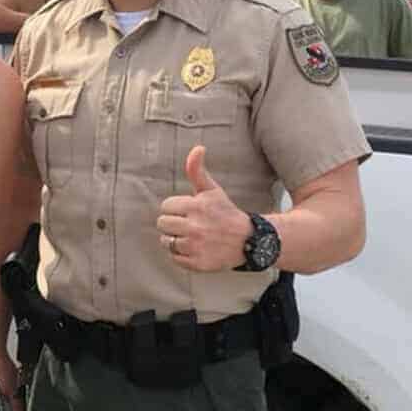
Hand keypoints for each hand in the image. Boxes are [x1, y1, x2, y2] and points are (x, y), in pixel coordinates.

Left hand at [156, 145, 249, 271]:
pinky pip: (174, 258)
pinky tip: (194, 249)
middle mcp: (195, 227)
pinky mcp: (197, 263)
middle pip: (162, 224)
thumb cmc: (225, 213)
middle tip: (187, 224)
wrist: (249, 241)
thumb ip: (197, 170)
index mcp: (197, 206)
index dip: (175, 208)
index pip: (166, 206)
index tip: (188, 211)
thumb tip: (198, 148)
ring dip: (175, 240)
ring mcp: (196, 246)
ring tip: (191, 237)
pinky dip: (181, 255)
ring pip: (166, 241)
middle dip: (172, 223)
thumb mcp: (212, 190)